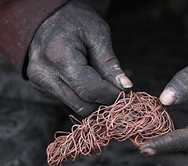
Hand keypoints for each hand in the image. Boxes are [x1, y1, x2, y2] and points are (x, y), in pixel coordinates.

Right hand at [27, 0, 132, 115]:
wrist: (45, 17)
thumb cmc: (75, 20)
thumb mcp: (97, 34)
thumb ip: (110, 63)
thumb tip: (126, 87)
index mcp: (58, 58)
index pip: (91, 90)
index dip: (112, 95)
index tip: (126, 93)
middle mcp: (44, 75)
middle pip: (83, 105)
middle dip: (104, 101)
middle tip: (117, 90)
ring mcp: (40, 84)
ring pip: (76, 106)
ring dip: (94, 100)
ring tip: (102, 82)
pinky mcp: (42, 88)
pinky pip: (69, 101)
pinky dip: (83, 95)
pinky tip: (87, 79)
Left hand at [140, 43, 187, 165]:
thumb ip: (187, 81)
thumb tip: (164, 100)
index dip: (168, 145)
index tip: (144, 147)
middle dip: (162, 156)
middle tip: (137, 142)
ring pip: (182, 160)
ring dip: (160, 153)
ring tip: (137, 136)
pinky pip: (178, 149)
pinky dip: (161, 144)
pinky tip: (146, 131)